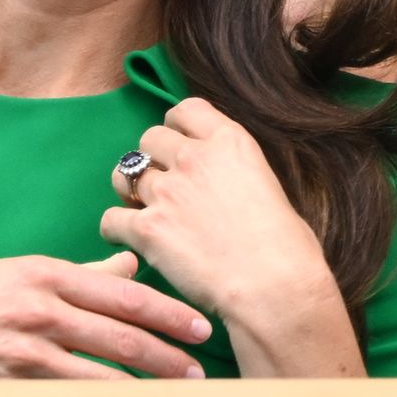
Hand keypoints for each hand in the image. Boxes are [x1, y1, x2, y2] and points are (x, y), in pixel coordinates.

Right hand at [0, 252, 211, 380]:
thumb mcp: (12, 275)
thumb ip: (74, 274)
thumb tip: (128, 263)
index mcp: (40, 273)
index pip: (119, 292)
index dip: (164, 311)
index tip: (198, 325)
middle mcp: (35, 308)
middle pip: (118, 335)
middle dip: (166, 354)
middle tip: (201, 368)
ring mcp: (20, 351)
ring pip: (98, 374)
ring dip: (142, 389)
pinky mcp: (6, 388)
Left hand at [102, 99, 363, 375]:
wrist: (273, 286)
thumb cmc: (286, 247)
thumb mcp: (269, 186)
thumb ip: (237, 173)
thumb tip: (226, 186)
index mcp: (229, 141)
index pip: (185, 110)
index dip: (177, 127)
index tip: (178, 146)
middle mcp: (193, 158)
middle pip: (149, 138)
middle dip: (152, 159)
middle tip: (163, 186)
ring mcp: (167, 192)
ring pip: (123, 176)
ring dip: (130, 191)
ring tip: (142, 211)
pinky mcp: (147, 229)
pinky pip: (110, 220)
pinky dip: (116, 231)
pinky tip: (131, 242)